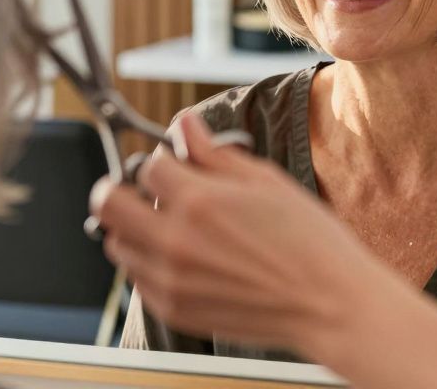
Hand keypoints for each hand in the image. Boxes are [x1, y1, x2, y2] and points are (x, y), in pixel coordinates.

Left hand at [89, 114, 387, 351]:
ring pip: (117, 244)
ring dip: (132, 228)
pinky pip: (137, 279)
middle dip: (120, 188)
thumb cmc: (309, 242)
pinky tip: (181, 257)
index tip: (174, 164)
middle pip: (107, 204)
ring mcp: (171, 280)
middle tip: (140, 189)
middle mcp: (175, 241)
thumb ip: (215, 154)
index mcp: (198, 201)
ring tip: (165, 225)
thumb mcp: (265, 181)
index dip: (163, 159)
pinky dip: (147, 263)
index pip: (147, 166)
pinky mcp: (175, 310)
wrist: (329, 304)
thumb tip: (185, 125)